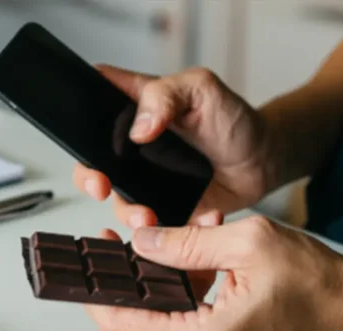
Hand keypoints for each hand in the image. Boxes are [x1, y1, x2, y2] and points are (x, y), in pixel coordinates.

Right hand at [73, 64, 276, 228]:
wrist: (263, 162)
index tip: (85, 134)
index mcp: (134, 107)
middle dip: (88, 177)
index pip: (92, 104)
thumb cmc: (234, 120)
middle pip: (91, 160)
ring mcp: (144, 178)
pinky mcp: (162, 207)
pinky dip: (159, 229)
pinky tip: (186, 219)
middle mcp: (132, 145)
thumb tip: (138, 128)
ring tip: (147, 217)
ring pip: (116, 199)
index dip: (79, 117)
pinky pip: (147, 224)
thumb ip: (164, 96)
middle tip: (101, 185)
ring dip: (127, 211)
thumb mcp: (201, 89)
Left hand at [86, 215, 342, 330]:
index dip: (96, 294)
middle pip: (135, 320)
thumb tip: (143, 240)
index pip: (124, 324)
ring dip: (149, 278)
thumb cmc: (315, 281)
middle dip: (120, 280)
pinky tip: (182, 255)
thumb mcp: (247, 242)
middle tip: (108, 244)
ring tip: (149, 240)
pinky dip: (173, 285)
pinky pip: (178, 314)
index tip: (82, 266)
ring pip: (156, 315)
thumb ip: (188, 242)